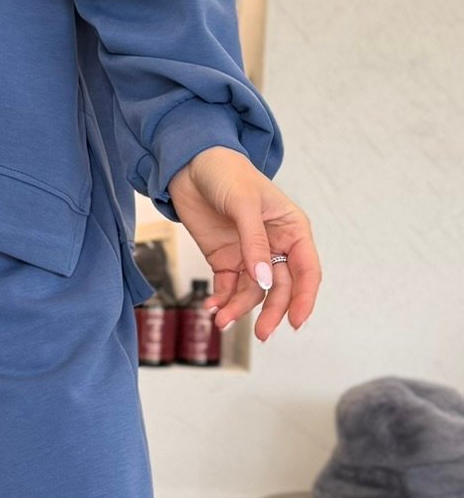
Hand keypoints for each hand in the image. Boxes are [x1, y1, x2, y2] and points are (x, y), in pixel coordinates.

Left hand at [164, 146, 321, 342]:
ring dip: (239, 308)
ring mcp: (250, 254)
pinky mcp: (226, 259)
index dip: (304, 298)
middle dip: (271, 311)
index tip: (296, 322)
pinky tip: (212, 307)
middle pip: (280, 288)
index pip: (306, 270)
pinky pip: (229, 287)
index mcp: (293, 229)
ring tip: (221, 320)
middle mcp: (275, 245)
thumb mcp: (244, 205)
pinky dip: (222, 300)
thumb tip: (264, 281)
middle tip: (260, 333)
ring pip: (253, 292)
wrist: (189, 164)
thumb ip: (254, 243)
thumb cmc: (227, 173)